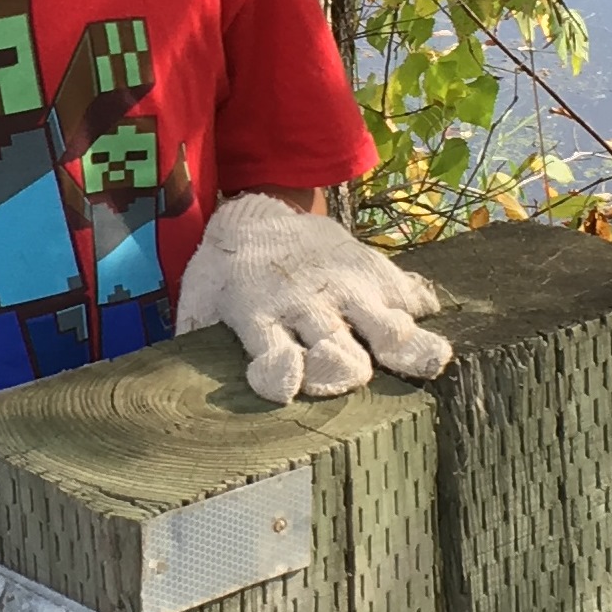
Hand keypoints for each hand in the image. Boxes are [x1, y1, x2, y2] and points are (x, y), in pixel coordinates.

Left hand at [176, 193, 450, 404]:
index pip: (272, 355)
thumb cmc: (228, 274)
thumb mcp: (198, 302)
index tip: (281, 384)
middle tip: (347, 377)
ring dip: (405, 349)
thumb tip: (183, 398)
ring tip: (427, 361)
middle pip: (337, 352)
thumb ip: (195, 343)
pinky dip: (424, 312)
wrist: (256, 214)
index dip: (278, 373)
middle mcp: (305, 305)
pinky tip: (428, 322)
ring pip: (386, 328)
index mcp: (258, 315)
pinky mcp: (376, 272)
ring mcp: (346, 288)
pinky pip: (412, 294)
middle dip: (342, 371)